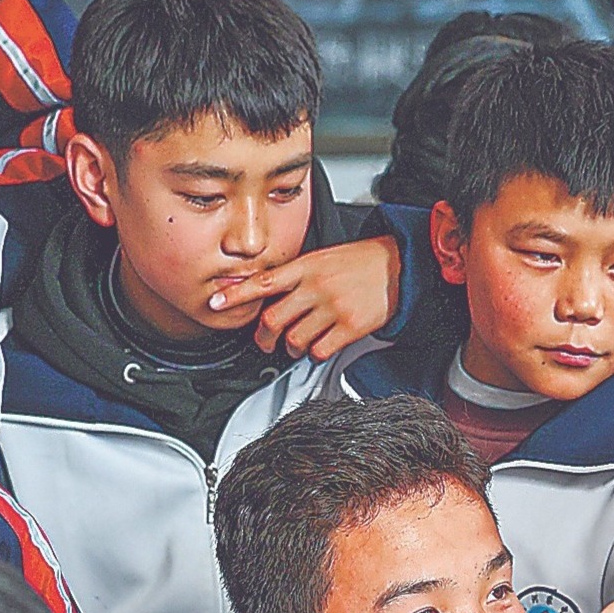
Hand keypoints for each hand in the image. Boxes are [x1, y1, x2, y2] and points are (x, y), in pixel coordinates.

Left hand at [209, 236, 403, 360]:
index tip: (214, 303)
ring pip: (294, 339)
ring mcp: (333, 307)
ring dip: (291, 347)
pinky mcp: (350, 326)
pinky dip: (314, 354)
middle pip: (273, 319)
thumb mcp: (323, 258)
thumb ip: (297, 275)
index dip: (235, 295)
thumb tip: (271, 295)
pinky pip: (320, 350)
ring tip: (297, 344)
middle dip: (263, 336)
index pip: (262, 282)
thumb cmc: (361, 261)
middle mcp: (316, 287)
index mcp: (306, 267)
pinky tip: (320, 347)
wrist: (399, 265)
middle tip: (265, 340)